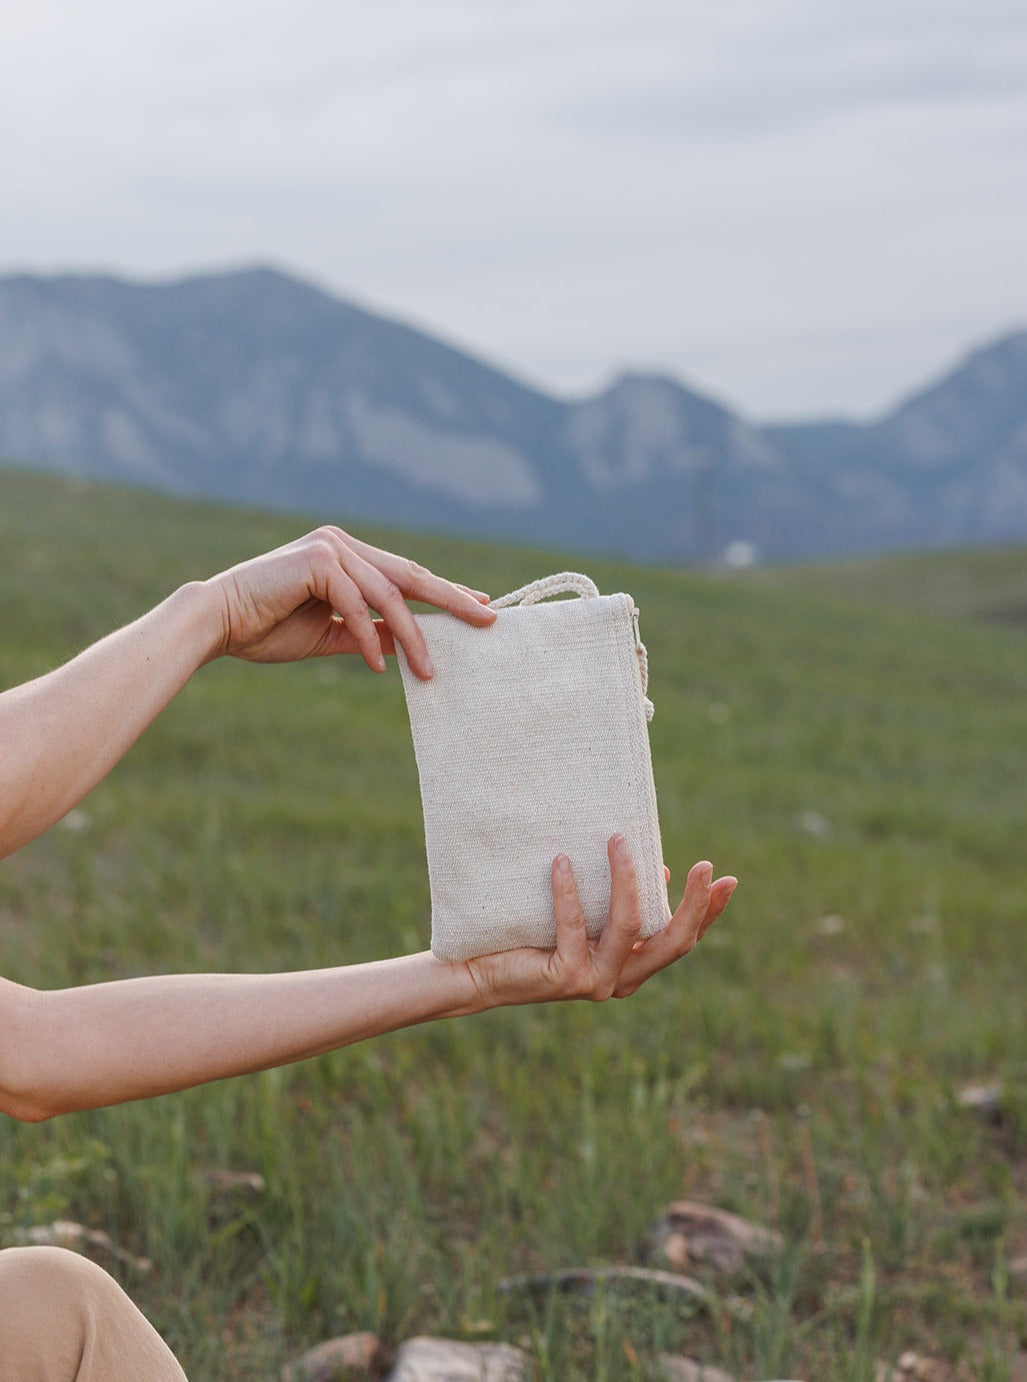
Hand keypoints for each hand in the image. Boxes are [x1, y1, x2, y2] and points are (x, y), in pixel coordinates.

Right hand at [205, 526, 495, 675]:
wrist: (216, 623)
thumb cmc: (267, 629)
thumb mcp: (331, 634)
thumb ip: (370, 633)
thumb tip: (408, 645)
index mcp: (346, 556)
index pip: (406, 574)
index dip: (445, 592)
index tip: (480, 607)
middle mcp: (342, 544)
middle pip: (411, 575)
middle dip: (452, 601)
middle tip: (488, 620)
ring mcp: (331, 547)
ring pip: (390, 595)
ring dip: (412, 637)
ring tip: (428, 671)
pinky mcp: (318, 561)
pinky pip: (359, 605)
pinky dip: (370, 638)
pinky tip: (377, 667)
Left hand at [463, 836, 736, 1008]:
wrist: (478, 973)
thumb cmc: (530, 936)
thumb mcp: (584, 916)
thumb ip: (619, 904)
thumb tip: (658, 872)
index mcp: (631, 965)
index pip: (681, 939)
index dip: (707, 913)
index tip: (727, 880)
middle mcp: (620, 979)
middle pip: (673, 941)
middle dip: (694, 903)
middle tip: (706, 865)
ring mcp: (596, 982)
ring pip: (628, 925)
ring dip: (627, 879)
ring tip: (618, 838)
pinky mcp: (567, 978)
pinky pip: (574, 925)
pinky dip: (569, 891)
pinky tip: (560, 862)